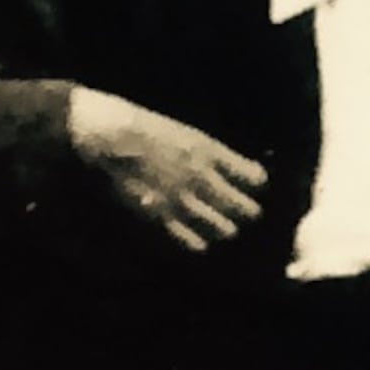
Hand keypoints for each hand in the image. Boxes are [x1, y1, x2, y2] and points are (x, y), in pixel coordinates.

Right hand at [64, 88, 266, 251]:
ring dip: (226, 227)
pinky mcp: (163, 214)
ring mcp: (184, 198)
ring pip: (222, 226)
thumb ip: (208, 153)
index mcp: (209, 151)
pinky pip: (190, 238)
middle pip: (242, 206)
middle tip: (250, 213)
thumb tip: (229, 170)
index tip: (258, 183)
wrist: (112, 137)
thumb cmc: (144, 127)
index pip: (251, 175)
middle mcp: (202, 177)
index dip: (256, 181)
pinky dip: (198, 241)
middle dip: (248, 210)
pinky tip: (201, 242)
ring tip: (227, 229)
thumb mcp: (184, 132)